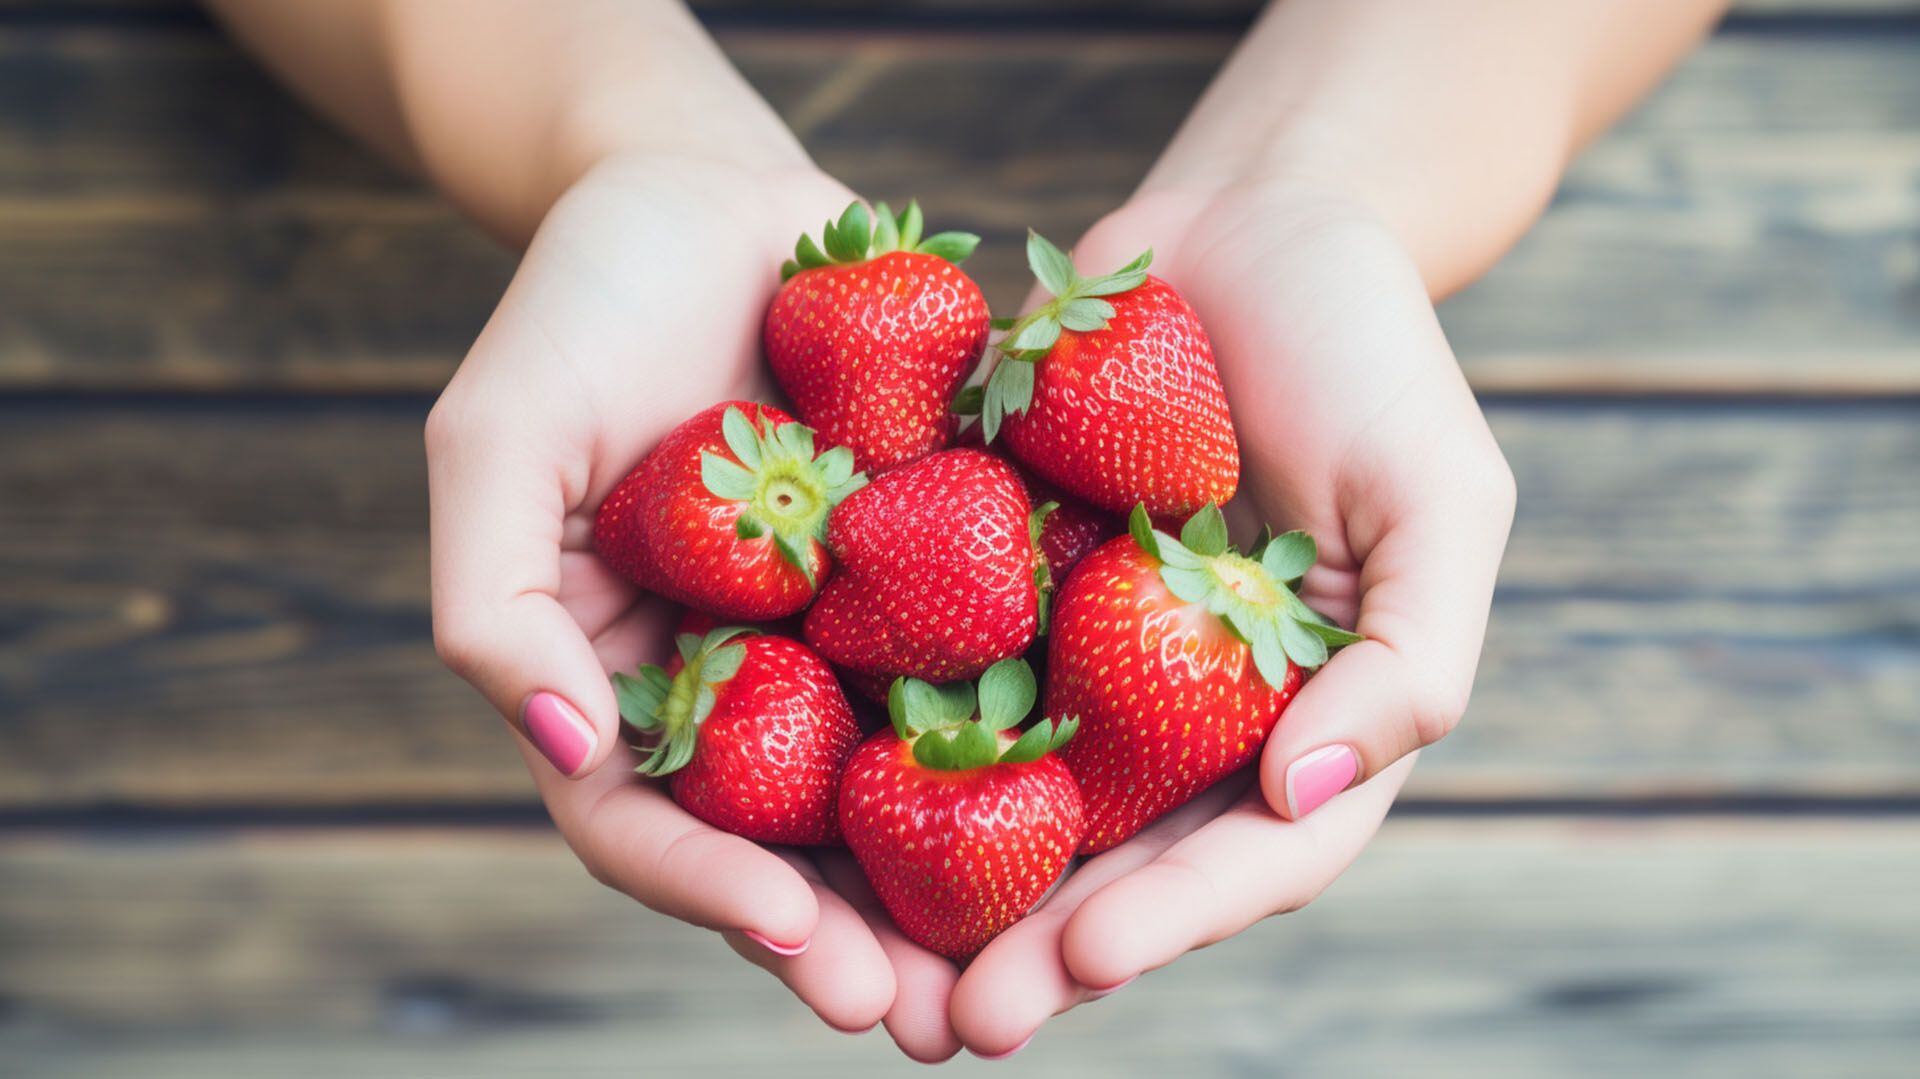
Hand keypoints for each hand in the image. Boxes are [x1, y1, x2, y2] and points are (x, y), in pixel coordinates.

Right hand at [424, 157, 969, 1058]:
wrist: (710, 192)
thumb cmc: (583, 304)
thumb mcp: (499, 438)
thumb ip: (497, 601)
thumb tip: (563, 749)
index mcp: (622, 678)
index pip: (651, 824)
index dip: (715, 893)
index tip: (800, 938)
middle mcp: (738, 681)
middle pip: (790, 844)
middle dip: (859, 940)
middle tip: (933, 1019)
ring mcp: (837, 638)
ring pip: (901, 787)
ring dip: (961, 888)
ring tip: (1034, 964)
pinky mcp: (931, 575)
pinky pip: (984, 665)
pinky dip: (1036, 738)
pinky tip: (1104, 796)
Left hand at [946, 181, 1515, 1055]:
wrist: (1251, 220)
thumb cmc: (1371, 354)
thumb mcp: (1440, 503)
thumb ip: (1411, 660)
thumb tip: (1306, 796)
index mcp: (1298, 719)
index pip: (1244, 855)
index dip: (1170, 919)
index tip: (1082, 962)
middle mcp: (1185, 712)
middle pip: (1113, 858)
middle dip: (1037, 949)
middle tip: (956, 1024)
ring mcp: (1086, 654)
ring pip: (1012, 796)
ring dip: (948, 889)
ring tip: (874, 969)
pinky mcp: (1000, 585)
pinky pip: (942, 673)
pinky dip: (887, 740)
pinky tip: (812, 797)